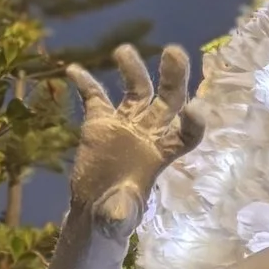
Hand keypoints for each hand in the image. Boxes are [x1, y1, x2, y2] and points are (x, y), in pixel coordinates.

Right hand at [62, 46, 201, 228]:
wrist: (94, 207)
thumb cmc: (116, 214)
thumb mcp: (118, 218)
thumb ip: (120, 212)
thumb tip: (115, 214)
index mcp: (164, 153)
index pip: (187, 134)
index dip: (193, 122)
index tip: (195, 108)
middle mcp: (150, 131)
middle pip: (169, 99)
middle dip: (174, 76)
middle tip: (174, 52)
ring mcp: (126, 123)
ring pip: (136, 89)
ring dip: (132, 68)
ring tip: (123, 51)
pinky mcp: (100, 121)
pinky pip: (94, 97)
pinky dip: (85, 83)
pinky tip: (73, 70)